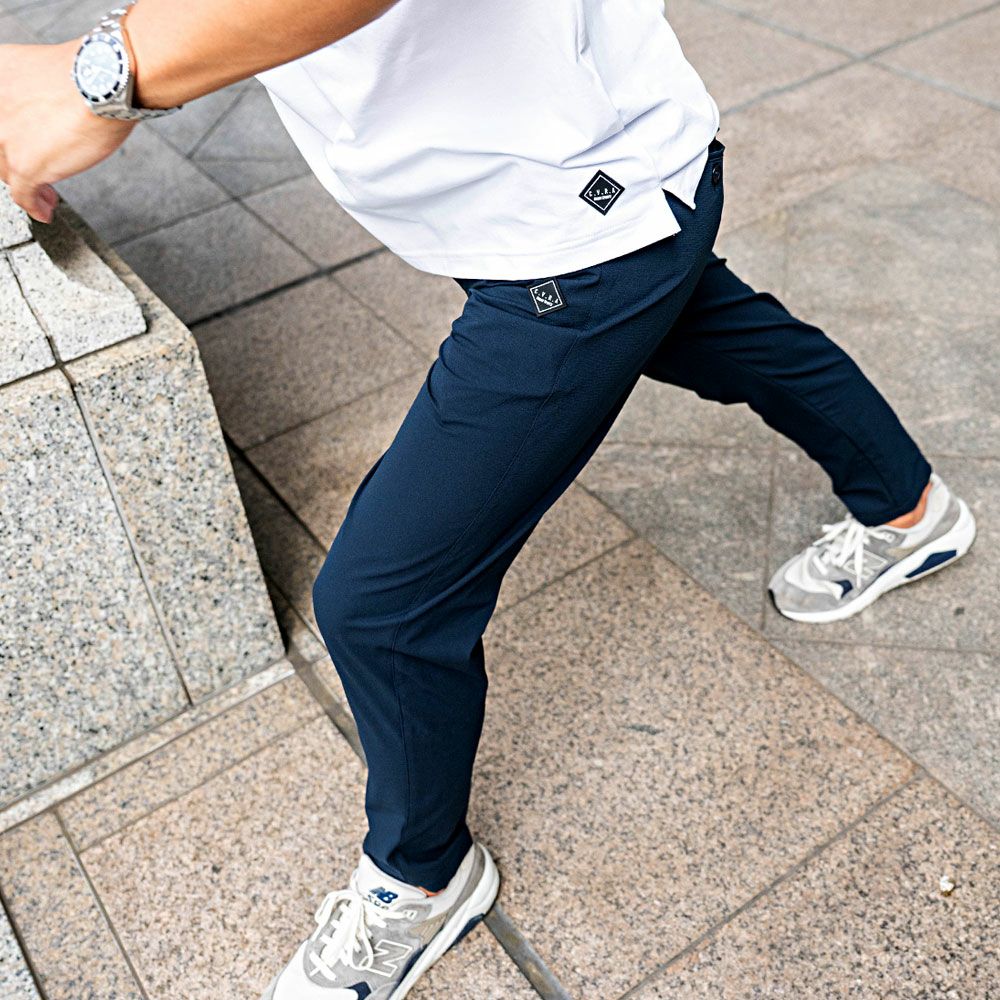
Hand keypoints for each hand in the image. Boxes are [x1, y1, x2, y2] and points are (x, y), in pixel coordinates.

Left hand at [0, 41, 135, 222]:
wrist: (105, 82)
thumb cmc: (92, 73)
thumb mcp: (50, 72)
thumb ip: (40, 92)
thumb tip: (54, 111)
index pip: (1, 117)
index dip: (12, 136)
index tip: (24, 144)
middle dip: (15, 162)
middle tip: (37, 171)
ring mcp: (5, 137)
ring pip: (7, 170)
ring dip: (27, 186)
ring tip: (46, 196)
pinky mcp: (24, 164)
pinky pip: (22, 194)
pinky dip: (33, 206)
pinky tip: (45, 211)